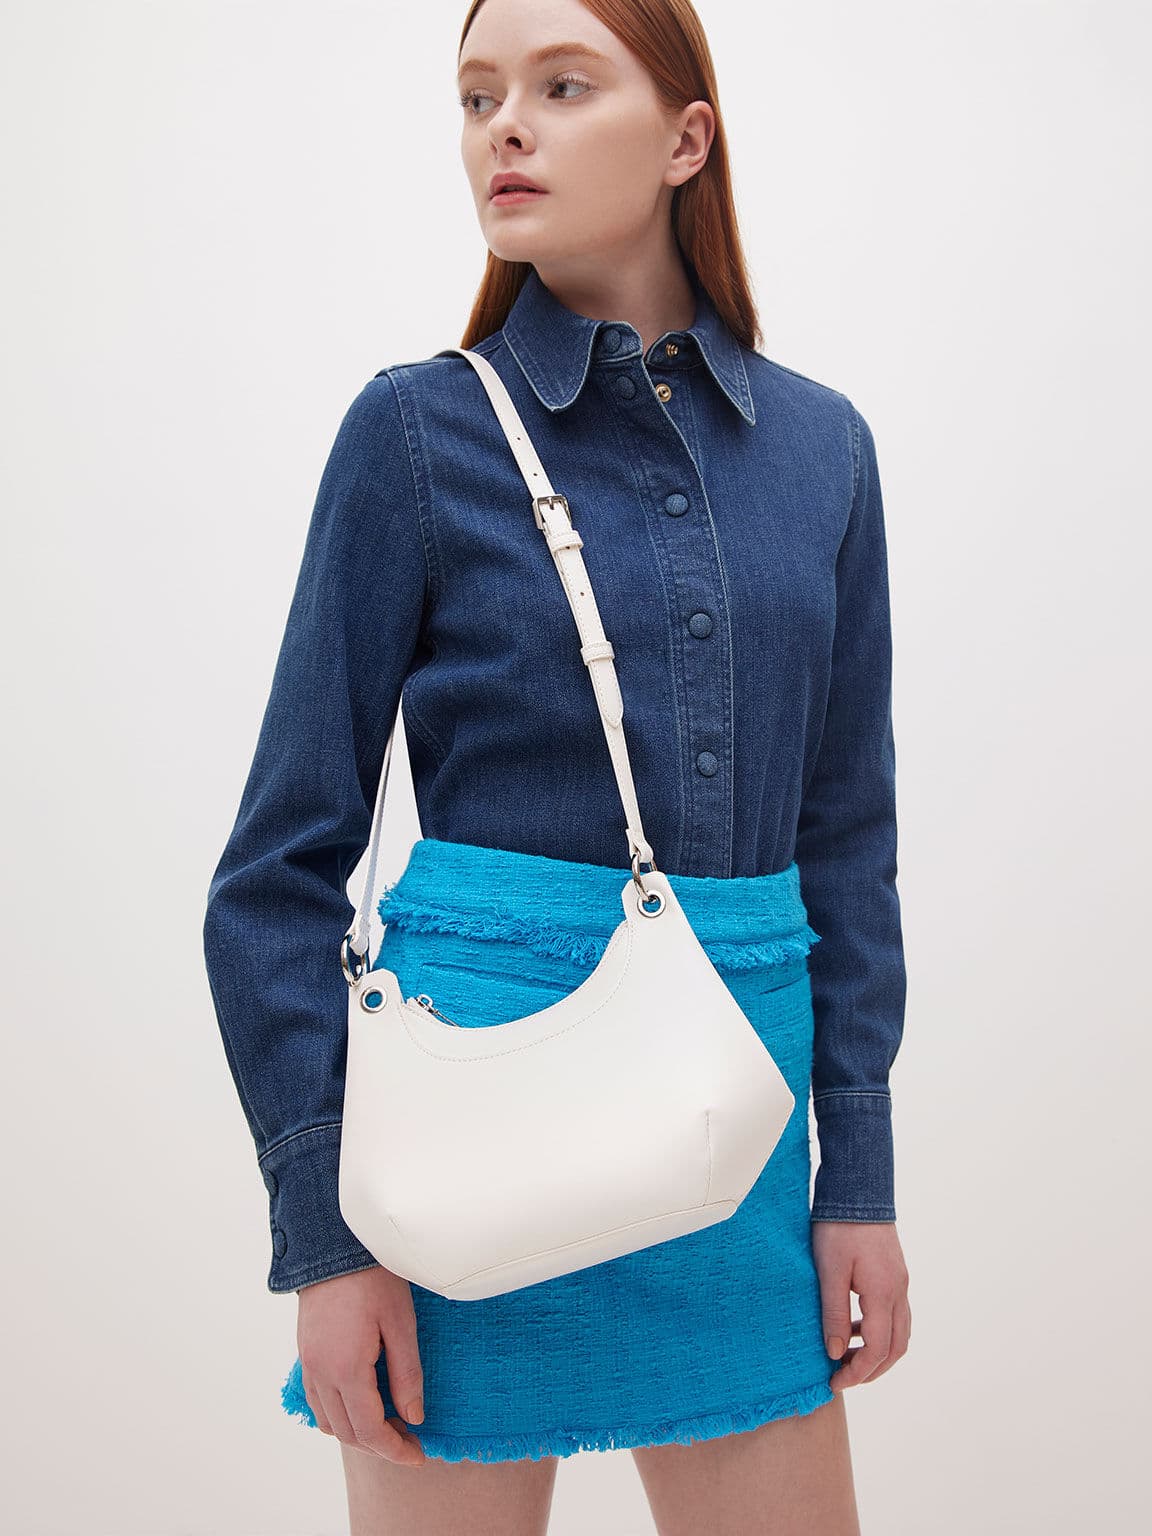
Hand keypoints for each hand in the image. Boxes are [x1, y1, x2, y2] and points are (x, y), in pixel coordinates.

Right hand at [296, 1265, 426, 1464]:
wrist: (333, 1245)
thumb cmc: (372, 1278)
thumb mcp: (400, 1324)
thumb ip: (407, 1375)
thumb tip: (414, 1417)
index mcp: (347, 1369)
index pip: (370, 1430)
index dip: (395, 1449)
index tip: (418, 1455)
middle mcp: (321, 1374)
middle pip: (348, 1433)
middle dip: (379, 1444)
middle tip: (410, 1439)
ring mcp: (309, 1365)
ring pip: (329, 1421)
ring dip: (357, 1432)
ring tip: (389, 1423)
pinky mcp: (305, 1354)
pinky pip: (317, 1401)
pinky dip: (338, 1415)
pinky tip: (362, 1403)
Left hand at [811, 1220, 910, 1392]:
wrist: (858, 1189)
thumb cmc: (839, 1227)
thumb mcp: (829, 1271)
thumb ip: (834, 1314)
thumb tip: (835, 1353)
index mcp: (883, 1293)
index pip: (877, 1350)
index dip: (857, 1372)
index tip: (834, 1381)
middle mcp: (899, 1291)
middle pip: (895, 1348)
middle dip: (871, 1370)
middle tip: (843, 1378)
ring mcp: (900, 1281)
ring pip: (899, 1333)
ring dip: (877, 1352)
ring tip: (846, 1356)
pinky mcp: (895, 1273)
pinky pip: (894, 1314)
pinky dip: (879, 1330)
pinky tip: (854, 1327)